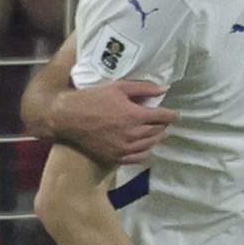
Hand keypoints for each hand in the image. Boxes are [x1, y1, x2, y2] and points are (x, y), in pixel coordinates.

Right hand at [47, 76, 177, 167]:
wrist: (66, 117)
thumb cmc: (92, 98)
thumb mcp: (118, 87)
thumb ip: (144, 88)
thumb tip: (165, 89)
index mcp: (135, 115)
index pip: (163, 117)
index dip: (172, 115)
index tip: (177, 114)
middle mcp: (133, 134)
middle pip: (158, 130)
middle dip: (164, 124)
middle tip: (165, 121)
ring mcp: (124, 147)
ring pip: (150, 144)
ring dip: (157, 137)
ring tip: (160, 132)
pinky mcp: (114, 156)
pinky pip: (138, 157)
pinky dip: (146, 151)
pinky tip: (147, 147)